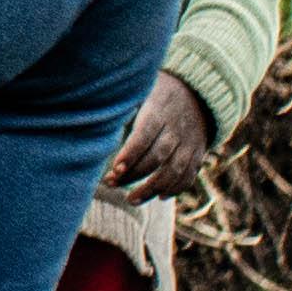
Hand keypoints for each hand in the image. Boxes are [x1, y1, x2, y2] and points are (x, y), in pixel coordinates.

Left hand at [112, 78, 216, 198]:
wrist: (196, 92)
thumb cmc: (156, 93)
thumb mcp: (141, 91)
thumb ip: (123, 105)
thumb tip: (93, 115)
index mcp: (158, 111)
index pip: (145, 136)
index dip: (130, 154)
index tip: (114, 169)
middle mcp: (176, 129)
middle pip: (158, 157)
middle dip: (134, 175)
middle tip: (112, 184)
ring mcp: (189, 143)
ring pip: (174, 170)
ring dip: (153, 188)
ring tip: (131, 200)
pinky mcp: (198, 153)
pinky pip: (189, 174)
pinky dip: (176, 188)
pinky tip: (159, 197)